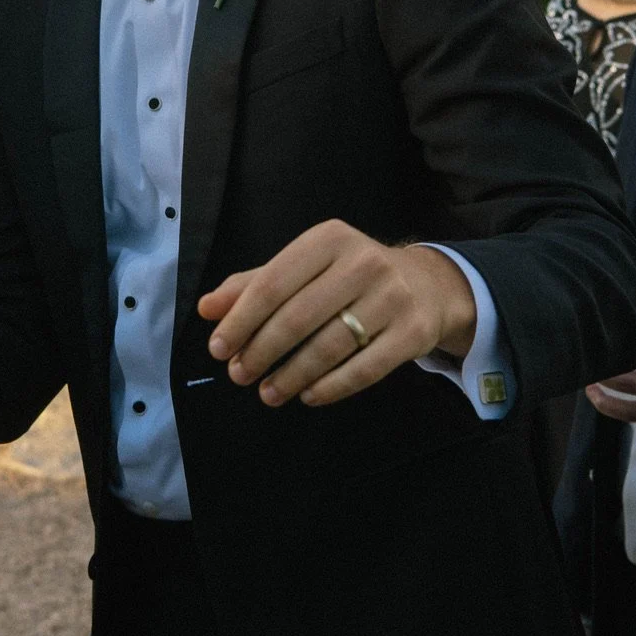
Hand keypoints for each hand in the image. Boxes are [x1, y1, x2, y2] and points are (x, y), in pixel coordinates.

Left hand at [196, 220, 475, 407]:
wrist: (428, 284)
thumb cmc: (351, 276)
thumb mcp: (306, 267)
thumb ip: (255, 285)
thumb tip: (207, 308)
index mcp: (329, 239)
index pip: (273, 283)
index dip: (241, 319)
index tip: (218, 348)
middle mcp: (363, 262)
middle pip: (298, 316)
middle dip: (261, 351)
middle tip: (240, 375)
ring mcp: (392, 297)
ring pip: (330, 346)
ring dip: (292, 375)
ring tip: (268, 393)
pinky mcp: (414, 332)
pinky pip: (365, 368)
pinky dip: (331, 387)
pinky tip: (308, 396)